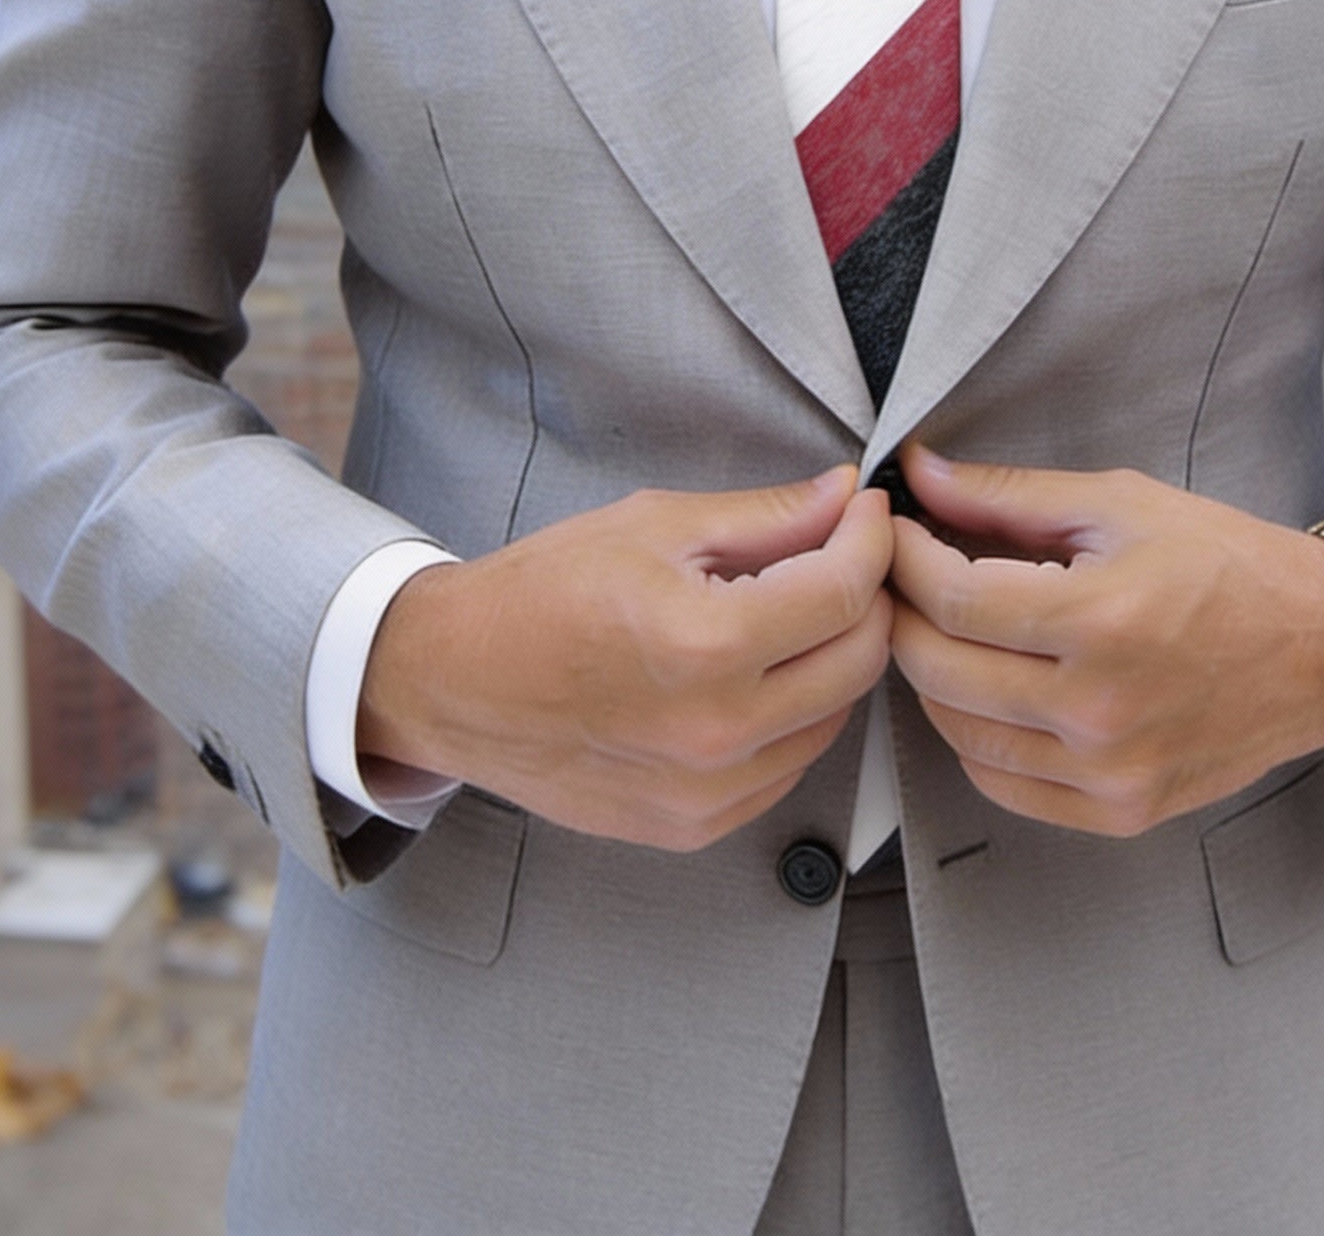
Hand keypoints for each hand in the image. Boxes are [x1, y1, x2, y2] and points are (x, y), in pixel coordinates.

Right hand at [358, 468, 893, 851]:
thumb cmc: (540, 594)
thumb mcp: (653, 525)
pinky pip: (790, 765)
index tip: (865, 512)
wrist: (454, 682)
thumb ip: (764, 517)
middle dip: (866, 595)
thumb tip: (842, 497)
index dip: (870, 539)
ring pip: (835, 716)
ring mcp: (709, 792)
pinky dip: (796, 714)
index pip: (843, 591)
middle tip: (843, 554)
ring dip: (834, 656)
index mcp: (704, 645)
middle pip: (859, 659)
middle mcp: (716, 731)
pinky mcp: (697, 825)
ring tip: (794, 611)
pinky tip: (757, 673)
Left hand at [887, 445, 1323, 836]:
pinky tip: (988, 692)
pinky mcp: (1120, 810)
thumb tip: (920, 472)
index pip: (951, 598)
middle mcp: (1100, 708)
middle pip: (939, 669)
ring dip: (933, 676)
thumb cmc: (1228, 565)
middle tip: (906, 576)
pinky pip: (1003, 785)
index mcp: (1101, 620)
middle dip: (904, 613)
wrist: (1323, 647)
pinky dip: (975, 738)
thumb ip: (1008, 495)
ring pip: (959, 733)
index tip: (894, 532)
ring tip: (946, 629)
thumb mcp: (1120, 503)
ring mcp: (1109, 770)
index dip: (904, 558)